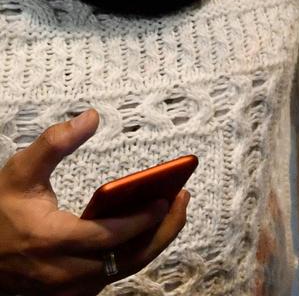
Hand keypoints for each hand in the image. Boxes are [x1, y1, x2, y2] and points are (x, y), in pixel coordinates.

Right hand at [0, 110, 189, 295]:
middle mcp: (63, 272)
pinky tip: (148, 229)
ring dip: (153, 242)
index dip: (141, 220)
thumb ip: (54, 143)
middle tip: (182, 202)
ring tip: (173, 211)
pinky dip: (134, 254)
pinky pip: (113, 276)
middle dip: (162, 230)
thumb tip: (91, 116)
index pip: (109, 237)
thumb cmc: (0, 212)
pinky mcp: (70, 292)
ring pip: (124, 270)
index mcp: (52, 241)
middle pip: (128, 259)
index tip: (167, 198)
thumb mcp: (20, 172)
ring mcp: (67, 287)